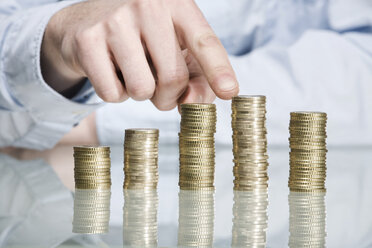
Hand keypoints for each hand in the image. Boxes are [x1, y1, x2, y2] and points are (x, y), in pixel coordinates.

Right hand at [41, 0, 238, 109]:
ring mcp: (115, 20)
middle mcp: (147, 5)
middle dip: (169, 96)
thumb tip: (193, 105)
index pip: (203, 41)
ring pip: (142, 90)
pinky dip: (116, 94)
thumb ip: (195, 79)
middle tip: (160, 89)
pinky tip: (111, 71)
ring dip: (141, 94)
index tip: (230, 92)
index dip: (218, 69)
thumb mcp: (175, 51)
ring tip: (132, 72)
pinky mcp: (88, 40)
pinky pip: (112, 94)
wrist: (86, 22)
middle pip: (173, 78)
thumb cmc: (142, 40)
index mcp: (176, 4)